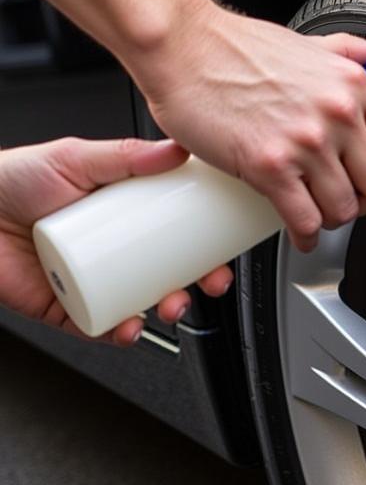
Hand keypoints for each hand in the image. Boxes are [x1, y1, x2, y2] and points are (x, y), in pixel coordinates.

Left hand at [0, 138, 232, 344]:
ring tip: (171, 304)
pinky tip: (133, 327)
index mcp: (121, 217)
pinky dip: (121, 333)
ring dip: (167, 310)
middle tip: (210, 283)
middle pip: (167, 274)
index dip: (205, 249)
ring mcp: (90, 281)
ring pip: (141, 303)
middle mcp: (110, 252)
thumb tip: (177, 150)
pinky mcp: (65, 307)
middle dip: (197, 285)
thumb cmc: (9, 180)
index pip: (175, 236)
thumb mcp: (75, 158)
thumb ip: (125, 154)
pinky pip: (100, 327)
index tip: (224, 252)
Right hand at [136, 3, 365, 251]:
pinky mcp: (269, 167)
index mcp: (352, 86)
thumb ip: (348, 49)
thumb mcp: (308, 43)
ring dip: (333, 221)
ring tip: (319, 215)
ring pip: (344, 209)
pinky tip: (300, 233)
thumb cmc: (235, 47)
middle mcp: (336, 114)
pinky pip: (304, 220)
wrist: (181, 46)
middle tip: (349, 201)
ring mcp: (305, 143)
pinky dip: (305, 236)